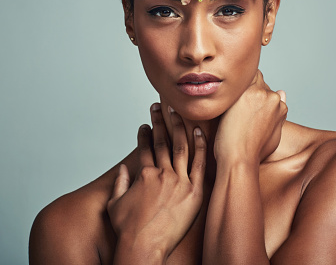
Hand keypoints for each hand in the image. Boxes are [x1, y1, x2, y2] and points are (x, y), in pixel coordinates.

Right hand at [107, 104, 206, 257]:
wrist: (143, 247)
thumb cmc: (128, 230)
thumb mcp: (115, 204)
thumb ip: (119, 183)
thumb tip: (123, 169)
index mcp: (144, 174)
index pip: (145, 147)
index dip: (144, 134)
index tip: (144, 125)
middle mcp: (162, 173)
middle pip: (161, 141)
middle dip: (159, 121)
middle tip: (159, 107)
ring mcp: (179, 180)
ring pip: (180, 146)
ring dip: (178, 127)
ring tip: (176, 113)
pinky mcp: (194, 191)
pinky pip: (199, 163)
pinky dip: (200, 145)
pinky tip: (199, 131)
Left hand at [214, 70, 286, 163]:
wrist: (240, 159)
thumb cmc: (253, 152)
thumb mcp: (274, 135)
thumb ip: (279, 115)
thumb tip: (282, 93)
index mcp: (280, 106)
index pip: (268, 91)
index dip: (254, 97)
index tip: (244, 105)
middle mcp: (273, 97)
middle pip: (259, 82)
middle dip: (248, 90)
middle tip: (235, 104)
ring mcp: (260, 93)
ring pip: (248, 78)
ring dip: (240, 87)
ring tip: (229, 103)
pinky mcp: (245, 92)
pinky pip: (237, 81)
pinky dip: (230, 87)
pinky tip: (223, 98)